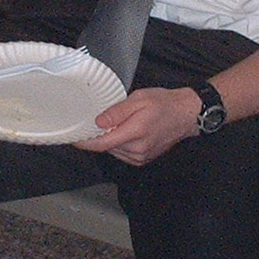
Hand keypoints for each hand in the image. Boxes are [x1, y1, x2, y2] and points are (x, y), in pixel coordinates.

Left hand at [74, 86, 200, 165]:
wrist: (186, 115)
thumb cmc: (164, 103)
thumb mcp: (139, 99)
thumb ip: (117, 112)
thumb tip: (98, 122)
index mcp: (135, 133)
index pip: (102, 144)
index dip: (85, 142)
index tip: (73, 138)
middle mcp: (137, 149)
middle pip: (106, 147)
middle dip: (98, 136)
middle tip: (96, 121)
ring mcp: (140, 157)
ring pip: (114, 150)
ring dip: (109, 139)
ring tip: (117, 123)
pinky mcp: (143, 159)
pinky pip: (122, 153)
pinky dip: (118, 144)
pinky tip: (125, 131)